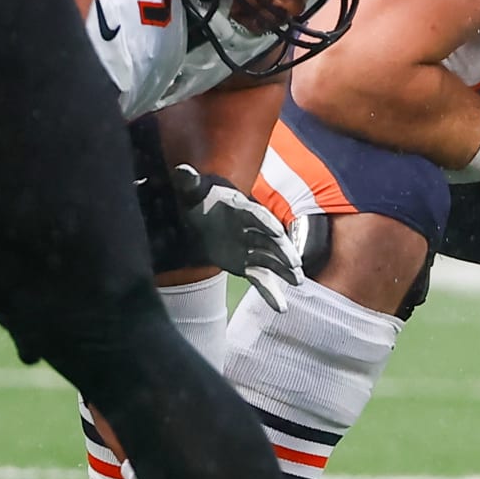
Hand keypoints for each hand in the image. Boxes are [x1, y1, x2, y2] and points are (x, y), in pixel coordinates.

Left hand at [170, 165, 301, 309]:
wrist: (198, 219)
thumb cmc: (198, 201)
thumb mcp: (192, 192)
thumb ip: (189, 183)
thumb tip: (182, 171)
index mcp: (240, 208)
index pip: (256, 215)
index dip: (267, 223)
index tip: (277, 232)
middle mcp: (251, 228)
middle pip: (271, 240)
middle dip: (283, 251)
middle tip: (295, 263)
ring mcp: (251, 247)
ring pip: (271, 260)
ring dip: (284, 270)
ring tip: (298, 281)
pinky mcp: (247, 264)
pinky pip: (261, 278)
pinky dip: (271, 292)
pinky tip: (281, 307)